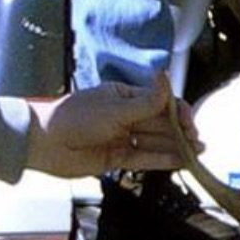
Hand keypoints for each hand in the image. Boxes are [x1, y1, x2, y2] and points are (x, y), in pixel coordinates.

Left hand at [24, 74, 202, 177]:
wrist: (42, 143)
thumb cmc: (73, 118)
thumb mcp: (114, 109)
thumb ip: (146, 102)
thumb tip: (167, 78)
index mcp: (125, 97)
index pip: (160, 103)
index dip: (178, 112)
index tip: (189, 123)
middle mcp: (126, 117)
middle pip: (160, 124)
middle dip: (181, 132)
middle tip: (197, 141)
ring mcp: (123, 138)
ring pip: (155, 143)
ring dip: (176, 147)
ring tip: (197, 153)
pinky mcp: (117, 158)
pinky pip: (145, 159)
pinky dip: (163, 160)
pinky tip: (180, 161)